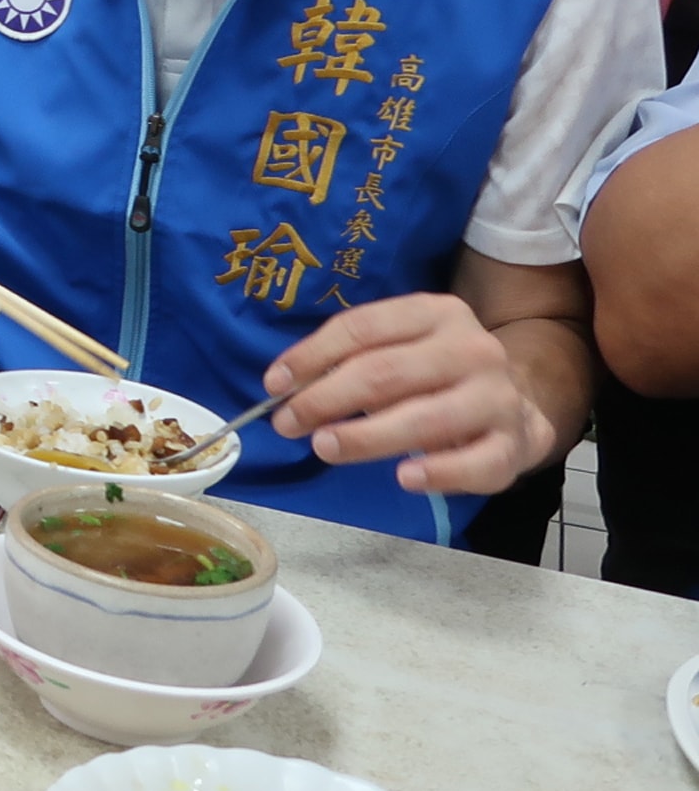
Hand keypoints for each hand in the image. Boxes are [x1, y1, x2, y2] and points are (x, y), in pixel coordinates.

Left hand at [266, 293, 556, 497]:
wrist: (516, 404)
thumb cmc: (434, 374)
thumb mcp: (397, 348)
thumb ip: (348, 359)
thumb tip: (284, 387)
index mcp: (436, 313)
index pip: (362, 328)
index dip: (311, 356)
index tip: (274, 384)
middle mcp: (473, 348)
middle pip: (385, 373)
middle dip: (327, 399)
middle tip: (287, 423)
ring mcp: (498, 397)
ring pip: (425, 418)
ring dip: (367, 436)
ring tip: (324, 447)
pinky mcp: (513, 444)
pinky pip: (474, 463)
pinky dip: (437, 472)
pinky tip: (403, 477)